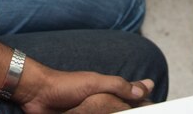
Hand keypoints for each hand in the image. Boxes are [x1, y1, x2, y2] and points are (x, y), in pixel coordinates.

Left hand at [18, 62, 153, 113]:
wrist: (37, 94)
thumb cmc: (64, 84)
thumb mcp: (94, 82)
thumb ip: (118, 86)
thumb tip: (144, 89)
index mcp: (108, 92)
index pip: (133, 99)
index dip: (144, 102)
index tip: (155, 103)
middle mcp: (102, 104)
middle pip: (124, 111)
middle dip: (134, 109)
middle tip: (148, 109)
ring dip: (118, 112)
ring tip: (124, 111)